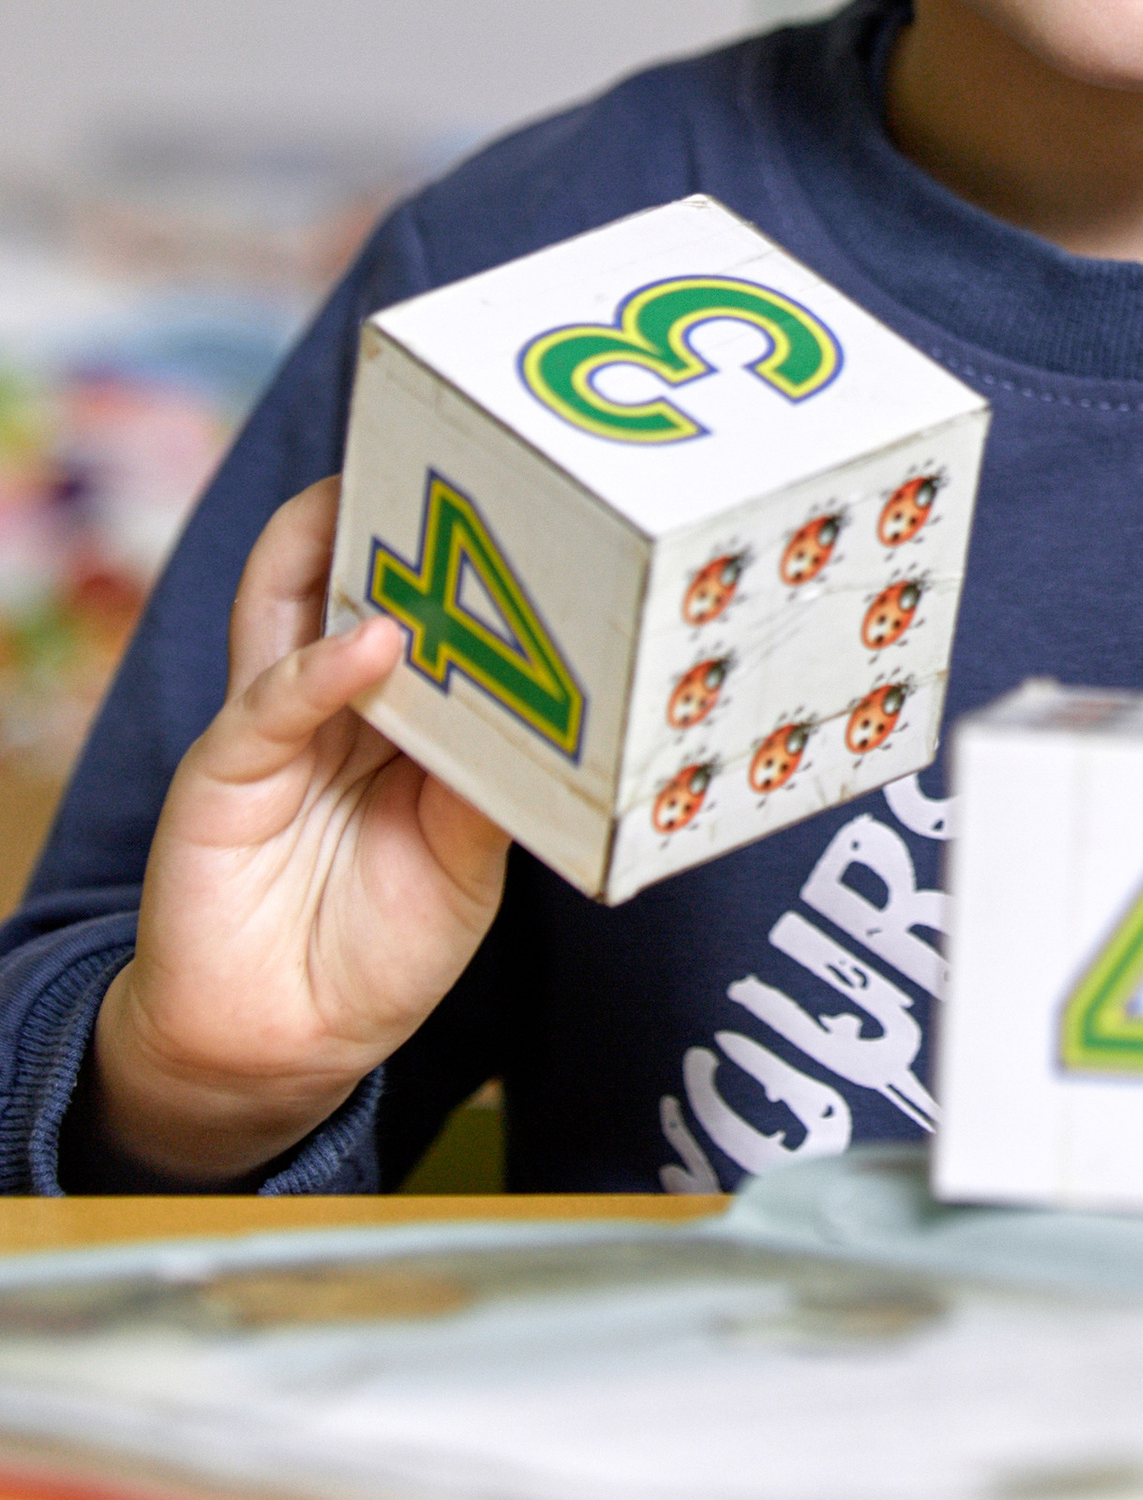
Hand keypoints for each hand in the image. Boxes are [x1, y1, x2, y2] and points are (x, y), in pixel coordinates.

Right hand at [83, 481, 508, 1185]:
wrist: (284, 1044)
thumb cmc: (381, 944)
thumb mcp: (465, 864)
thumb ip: (492, 787)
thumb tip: (558, 711)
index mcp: (404, 712)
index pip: (427, 604)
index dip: (463, 551)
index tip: (520, 495)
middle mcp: (338, 698)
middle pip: (355, 576)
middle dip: (396, 513)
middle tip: (452, 454)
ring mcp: (278, 724)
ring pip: (292, 602)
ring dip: (333, 542)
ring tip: (382, 490)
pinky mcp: (226, 769)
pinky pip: (271, 701)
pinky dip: (321, 667)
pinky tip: (372, 642)